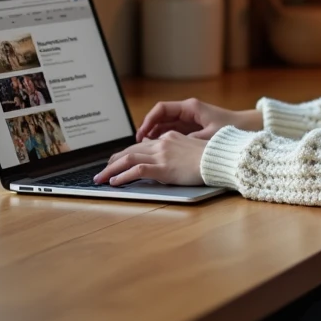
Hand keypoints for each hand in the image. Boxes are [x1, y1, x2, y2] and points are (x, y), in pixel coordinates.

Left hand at [93, 131, 207, 186]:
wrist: (219, 159)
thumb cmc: (211, 158)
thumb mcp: (191, 150)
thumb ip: (177, 152)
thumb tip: (168, 161)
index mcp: (168, 138)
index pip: (141, 145)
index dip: (126, 153)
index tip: (116, 161)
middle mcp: (162, 143)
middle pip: (130, 150)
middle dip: (113, 161)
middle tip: (102, 171)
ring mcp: (161, 155)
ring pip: (128, 158)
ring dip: (111, 169)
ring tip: (100, 178)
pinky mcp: (163, 168)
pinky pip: (137, 170)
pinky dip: (123, 176)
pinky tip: (115, 183)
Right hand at [135, 98, 260, 141]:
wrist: (247, 128)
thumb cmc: (231, 129)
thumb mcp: (208, 136)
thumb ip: (189, 140)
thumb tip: (170, 147)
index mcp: (190, 108)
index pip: (161, 109)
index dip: (149, 120)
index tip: (141, 133)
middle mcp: (187, 111)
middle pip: (160, 117)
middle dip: (148, 129)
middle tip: (138, 143)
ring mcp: (189, 120)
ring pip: (165, 125)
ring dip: (154, 135)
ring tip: (145, 148)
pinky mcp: (192, 128)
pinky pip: (172, 132)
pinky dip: (164, 139)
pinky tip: (159, 150)